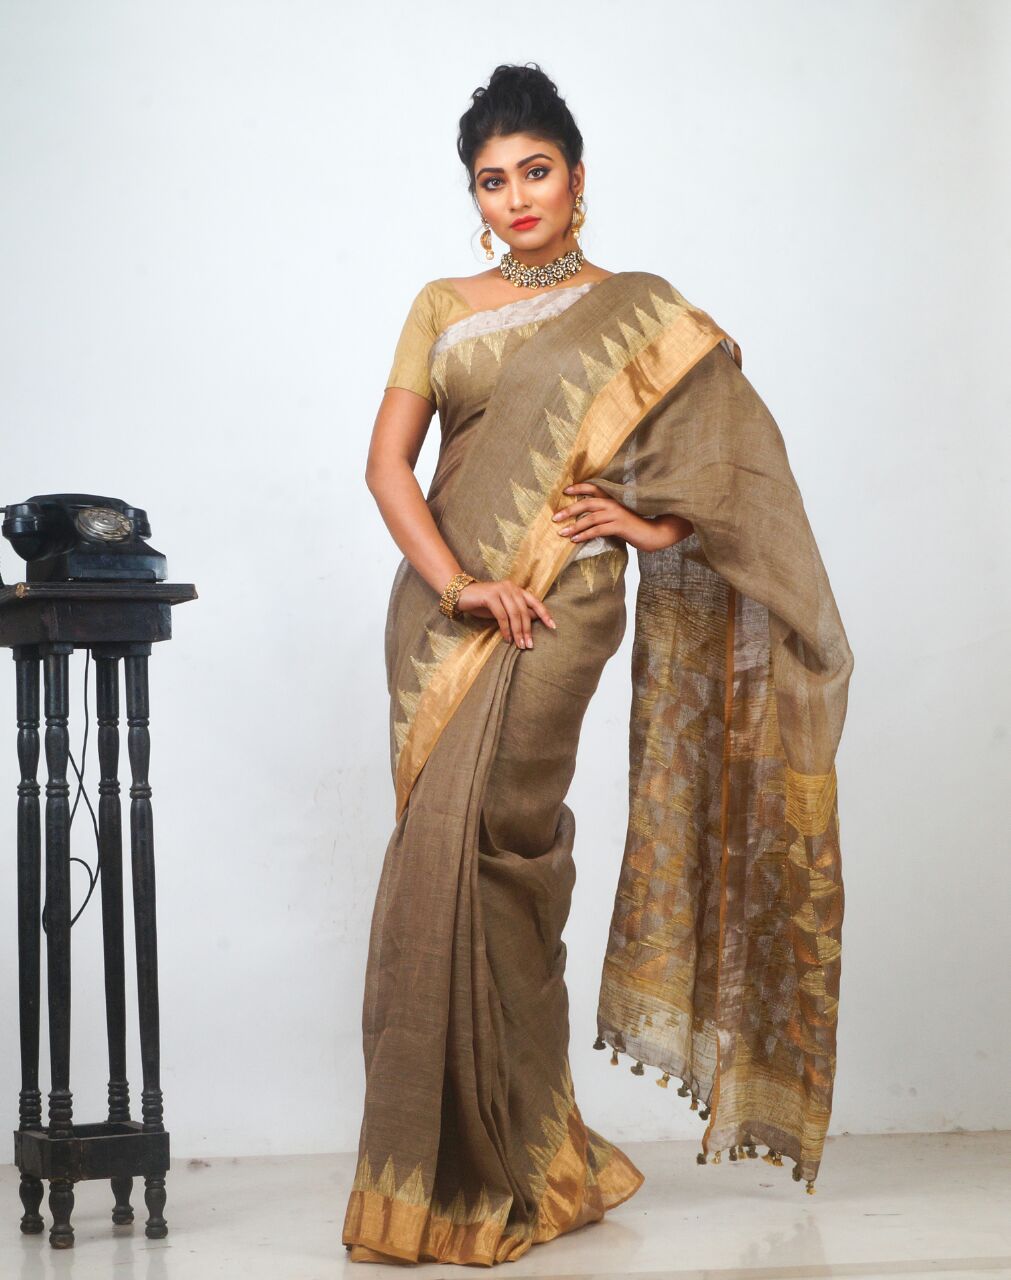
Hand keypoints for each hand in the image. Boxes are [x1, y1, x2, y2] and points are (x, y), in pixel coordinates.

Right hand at [455, 579, 556, 648]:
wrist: (461, 595)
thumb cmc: (483, 603)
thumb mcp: (503, 609)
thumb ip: (517, 613)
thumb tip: (533, 622)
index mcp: (516, 589)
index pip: (534, 602)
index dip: (544, 614)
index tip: (553, 626)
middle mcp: (510, 587)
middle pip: (524, 611)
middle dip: (528, 630)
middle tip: (529, 645)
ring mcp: (501, 590)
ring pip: (514, 614)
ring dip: (518, 631)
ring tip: (520, 644)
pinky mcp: (491, 596)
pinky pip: (502, 616)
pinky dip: (505, 629)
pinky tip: (506, 638)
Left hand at [552, 482, 692, 552]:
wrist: (653, 533)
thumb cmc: (633, 526)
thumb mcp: (617, 516)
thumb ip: (604, 514)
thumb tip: (584, 519)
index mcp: (612, 498)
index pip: (593, 488)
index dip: (579, 487)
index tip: (564, 490)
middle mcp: (613, 503)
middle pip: (586, 503)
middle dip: (569, 510)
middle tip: (554, 517)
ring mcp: (616, 514)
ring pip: (590, 519)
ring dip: (574, 526)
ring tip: (561, 533)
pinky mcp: (619, 526)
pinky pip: (597, 530)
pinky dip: (584, 535)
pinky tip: (575, 540)